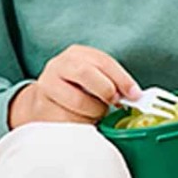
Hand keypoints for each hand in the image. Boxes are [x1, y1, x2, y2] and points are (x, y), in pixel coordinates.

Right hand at [10, 45, 139, 127]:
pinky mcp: (42, 108)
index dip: (122, 79)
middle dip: (106, 91)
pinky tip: (81, 120)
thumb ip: (113, 82)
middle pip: (86, 74)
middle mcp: (59, 65)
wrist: (43, 102)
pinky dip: (81, 124)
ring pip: (78, 101)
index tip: (134, 94)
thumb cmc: (76, 89)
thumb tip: (135, 95)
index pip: (103, 62)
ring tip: (94, 113)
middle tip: (114, 103)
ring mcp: (47, 86)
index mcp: (76, 54)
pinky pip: (68, 120)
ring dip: (94, 112)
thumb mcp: (94, 77)